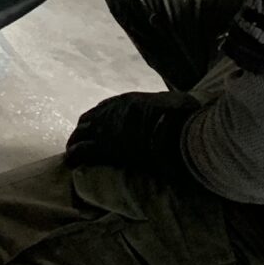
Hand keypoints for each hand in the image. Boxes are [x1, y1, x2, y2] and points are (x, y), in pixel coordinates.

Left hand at [63, 90, 195, 175]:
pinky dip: (75, 156)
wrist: (176, 131)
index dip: (98, 119)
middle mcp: (112, 111)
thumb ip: (176, 104)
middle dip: (83, 132)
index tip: (95, 128)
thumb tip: (191, 106)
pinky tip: (72, 163)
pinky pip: (82, 151)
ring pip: (81, 134)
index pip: (104, 108)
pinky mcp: (104, 146)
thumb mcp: (179, 103)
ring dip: (75, 143)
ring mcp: (106, 127)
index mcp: (128, 101)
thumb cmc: (184, 118)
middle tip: (79, 143)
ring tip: (72, 155)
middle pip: (87, 120)